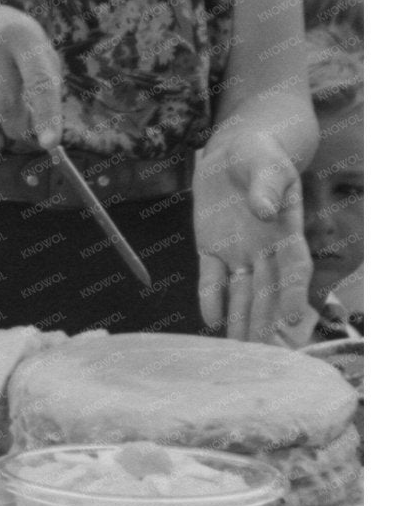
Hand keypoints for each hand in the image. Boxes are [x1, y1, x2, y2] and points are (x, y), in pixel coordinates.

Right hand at [0, 4, 64, 147]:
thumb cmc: (15, 51)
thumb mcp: (36, 60)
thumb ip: (42, 96)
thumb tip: (35, 138)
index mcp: (25, 36)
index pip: (39, 81)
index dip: (47, 113)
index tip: (50, 144)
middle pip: (4, 102)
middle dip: (12, 117)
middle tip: (16, 113)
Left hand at [194, 131, 312, 342]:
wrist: (234, 151)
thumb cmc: (259, 157)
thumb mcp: (266, 165)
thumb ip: (267, 187)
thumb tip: (264, 211)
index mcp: (285, 231)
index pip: (293, 267)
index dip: (293, 292)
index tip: (291, 317)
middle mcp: (264, 249)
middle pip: (268, 290)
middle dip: (264, 321)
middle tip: (262, 353)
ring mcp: (238, 251)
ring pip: (242, 292)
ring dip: (240, 319)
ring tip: (238, 351)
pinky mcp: (211, 247)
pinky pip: (211, 277)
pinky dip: (211, 297)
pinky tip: (211, 320)